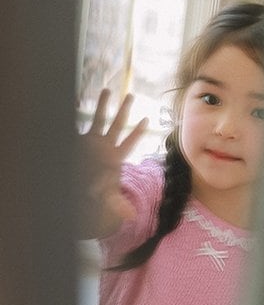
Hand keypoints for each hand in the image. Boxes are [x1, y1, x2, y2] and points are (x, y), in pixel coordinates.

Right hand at [80, 89, 148, 225]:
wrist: (77, 188)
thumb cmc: (92, 191)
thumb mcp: (104, 196)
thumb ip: (117, 203)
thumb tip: (130, 216)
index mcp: (113, 157)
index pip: (128, 142)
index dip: (137, 132)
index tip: (147, 119)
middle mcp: (103, 146)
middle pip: (116, 125)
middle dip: (123, 111)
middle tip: (132, 96)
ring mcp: (89, 141)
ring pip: (98, 119)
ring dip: (102, 105)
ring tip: (108, 89)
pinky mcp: (76, 140)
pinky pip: (78, 122)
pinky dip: (77, 111)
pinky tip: (78, 97)